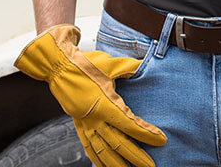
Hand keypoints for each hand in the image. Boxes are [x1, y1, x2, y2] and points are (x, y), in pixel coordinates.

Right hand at [14, 24, 166, 166]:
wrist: (59, 67)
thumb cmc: (86, 64)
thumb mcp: (111, 63)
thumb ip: (130, 67)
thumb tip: (145, 64)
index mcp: (104, 103)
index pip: (129, 123)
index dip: (146, 133)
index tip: (161, 140)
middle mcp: (94, 119)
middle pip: (118, 144)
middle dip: (136, 156)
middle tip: (151, 166)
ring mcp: (85, 125)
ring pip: (103, 152)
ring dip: (118, 164)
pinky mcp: (79, 127)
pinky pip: (90, 149)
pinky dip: (100, 161)